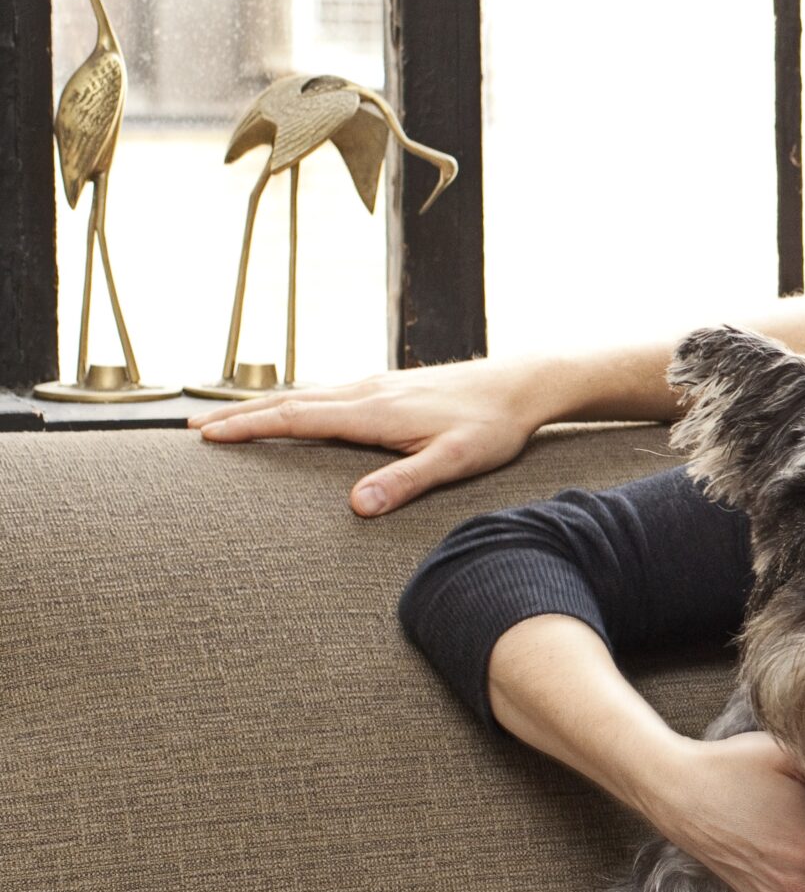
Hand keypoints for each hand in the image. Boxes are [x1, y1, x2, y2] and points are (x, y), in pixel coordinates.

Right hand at [188, 356, 550, 516]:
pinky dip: (297, 402)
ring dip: (264, 407)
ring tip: (228, 419)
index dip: (250, 427)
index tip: (208, 436)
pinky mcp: (391, 386)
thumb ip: (406, 482)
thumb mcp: (455, 461)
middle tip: (193, 431)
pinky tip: (295, 411)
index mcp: (374, 411)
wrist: (523, 384)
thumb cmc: (494, 426)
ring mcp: (378, 385)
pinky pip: (330, 393)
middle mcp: (368, 392)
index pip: (297, 419)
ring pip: (308, 395)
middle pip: (291, 403)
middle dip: (240, 416)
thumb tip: (355, 506)